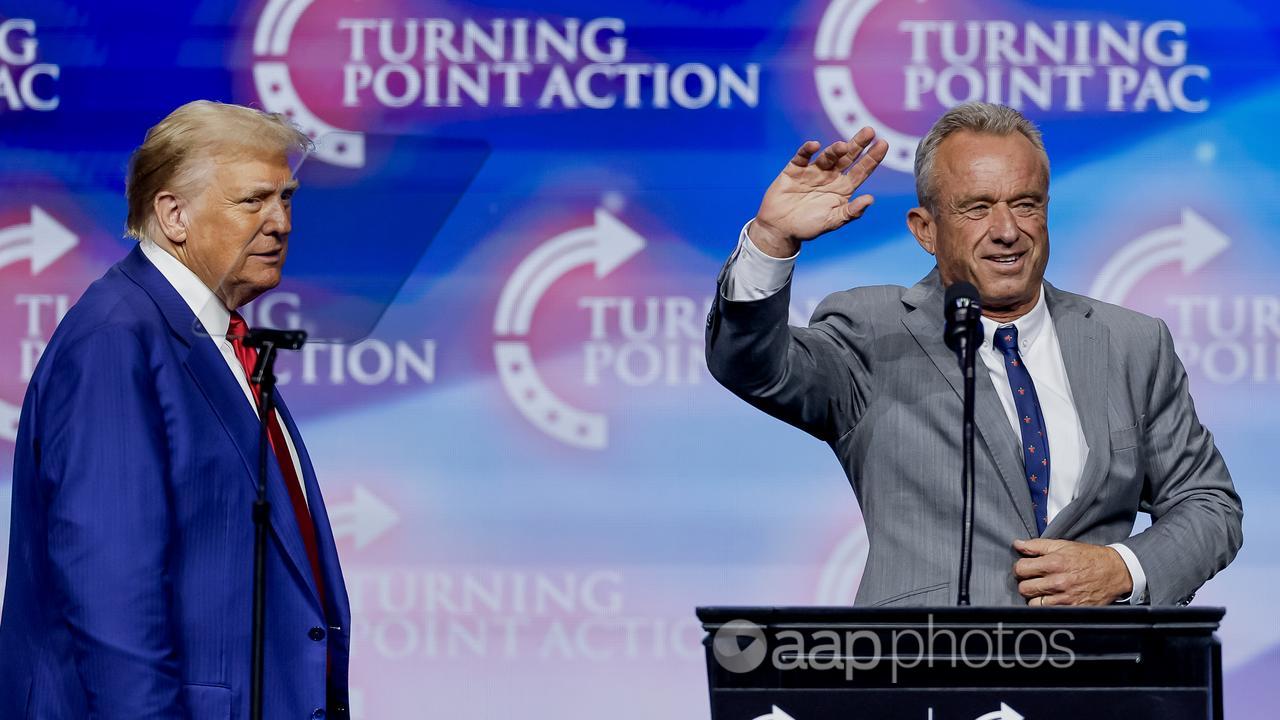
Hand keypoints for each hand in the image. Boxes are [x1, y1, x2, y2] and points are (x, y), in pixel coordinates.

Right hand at [751, 127, 888, 257]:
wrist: (779, 229)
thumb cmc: (808, 227)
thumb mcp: (833, 221)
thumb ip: (851, 212)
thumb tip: (870, 199)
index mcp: (843, 188)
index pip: (861, 170)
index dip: (872, 158)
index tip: (883, 144)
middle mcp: (830, 176)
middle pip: (848, 157)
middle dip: (858, 144)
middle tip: (869, 130)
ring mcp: (813, 171)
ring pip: (827, 156)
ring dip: (835, 150)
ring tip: (843, 146)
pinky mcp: (794, 169)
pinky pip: (802, 156)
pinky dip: (808, 150)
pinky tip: (815, 145)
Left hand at [1013, 538, 1132, 605]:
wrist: (1115, 571)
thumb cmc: (1089, 557)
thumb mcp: (1063, 545)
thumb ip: (1037, 545)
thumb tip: (1017, 544)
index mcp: (1054, 563)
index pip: (1020, 569)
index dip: (1020, 568)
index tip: (1025, 568)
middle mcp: (1058, 582)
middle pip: (1024, 588)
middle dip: (1025, 583)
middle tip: (1033, 580)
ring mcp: (1065, 598)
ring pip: (1033, 603)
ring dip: (1035, 597)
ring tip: (1042, 590)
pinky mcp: (1073, 609)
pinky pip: (1048, 612)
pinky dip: (1046, 607)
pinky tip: (1051, 599)